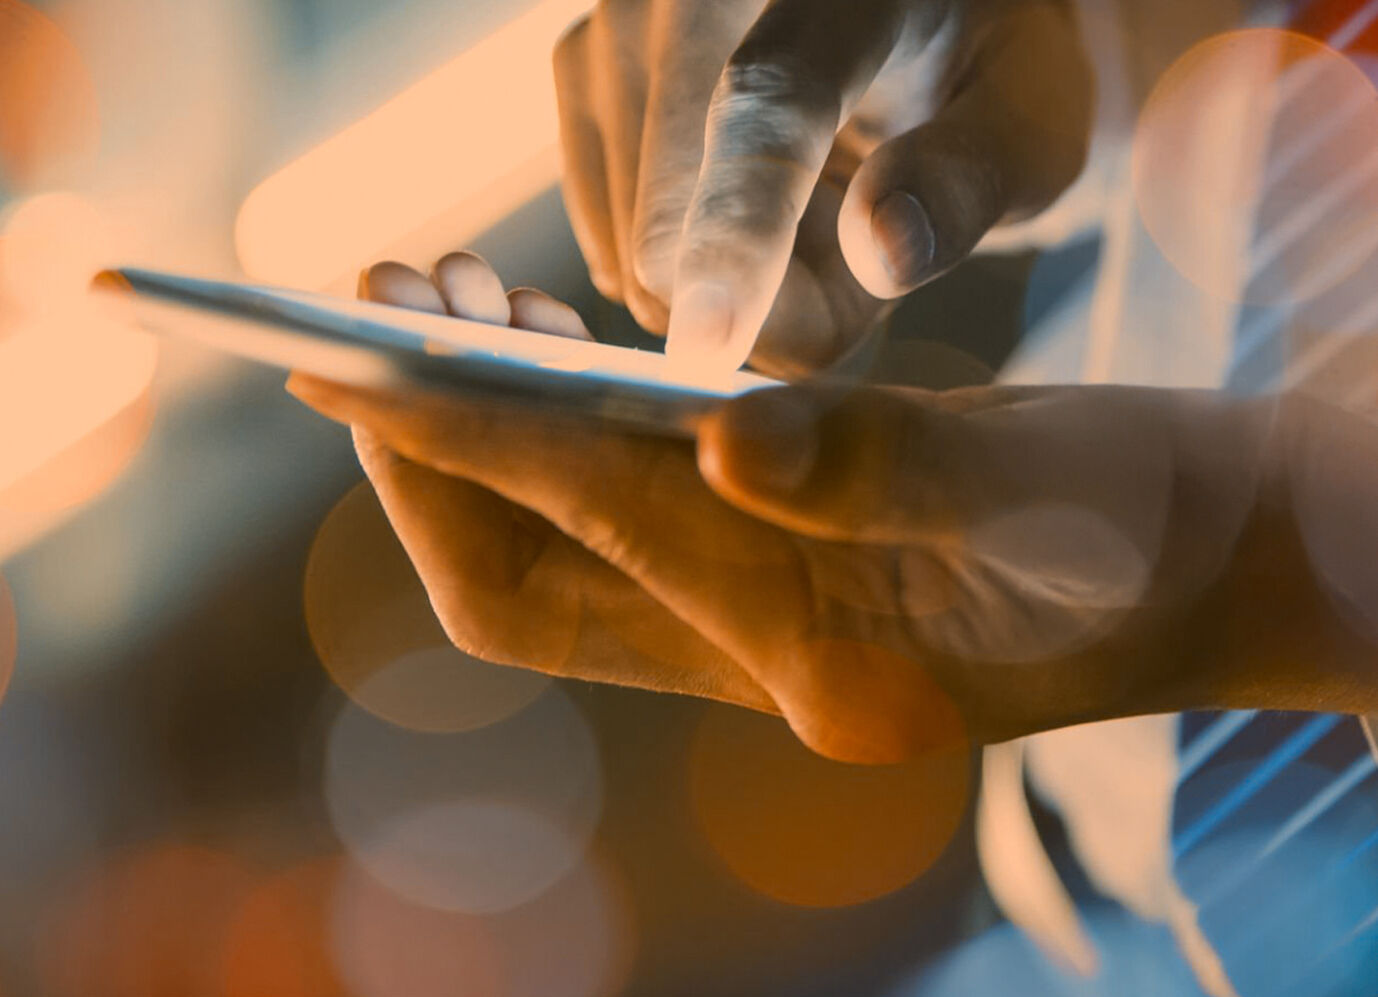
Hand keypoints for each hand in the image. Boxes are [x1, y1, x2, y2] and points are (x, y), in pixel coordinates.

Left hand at [290, 254, 1377, 763]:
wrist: (1241, 561)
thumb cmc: (1174, 519)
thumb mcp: (1052, 477)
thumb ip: (890, 461)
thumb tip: (719, 432)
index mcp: (830, 665)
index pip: (596, 539)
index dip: (467, 439)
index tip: (356, 353)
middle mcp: (763, 669)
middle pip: (527, 583)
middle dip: (427, 452)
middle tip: (372, 307)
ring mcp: (758, 635)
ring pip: (554, 550)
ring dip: (477, 435)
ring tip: (440, 300)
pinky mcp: (770, 581)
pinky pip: (613, 520)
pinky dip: (552, 432)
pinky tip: (541, 342)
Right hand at [554, 0, 1091, 374]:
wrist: (914, 12)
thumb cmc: (984, 68)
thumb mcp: (1031, 122)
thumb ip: (968, 181)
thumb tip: (881, 250)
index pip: (766, 112)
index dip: (736, 236)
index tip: (707, 348)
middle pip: (673, 228)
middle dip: (772, 299)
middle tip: (871, 251)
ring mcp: (614, 28)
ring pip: (636, 254)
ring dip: (735, 284)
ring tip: (819, 212)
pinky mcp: (580, 72)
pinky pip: (612, 245)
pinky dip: (690, 262)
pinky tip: (756, 207)